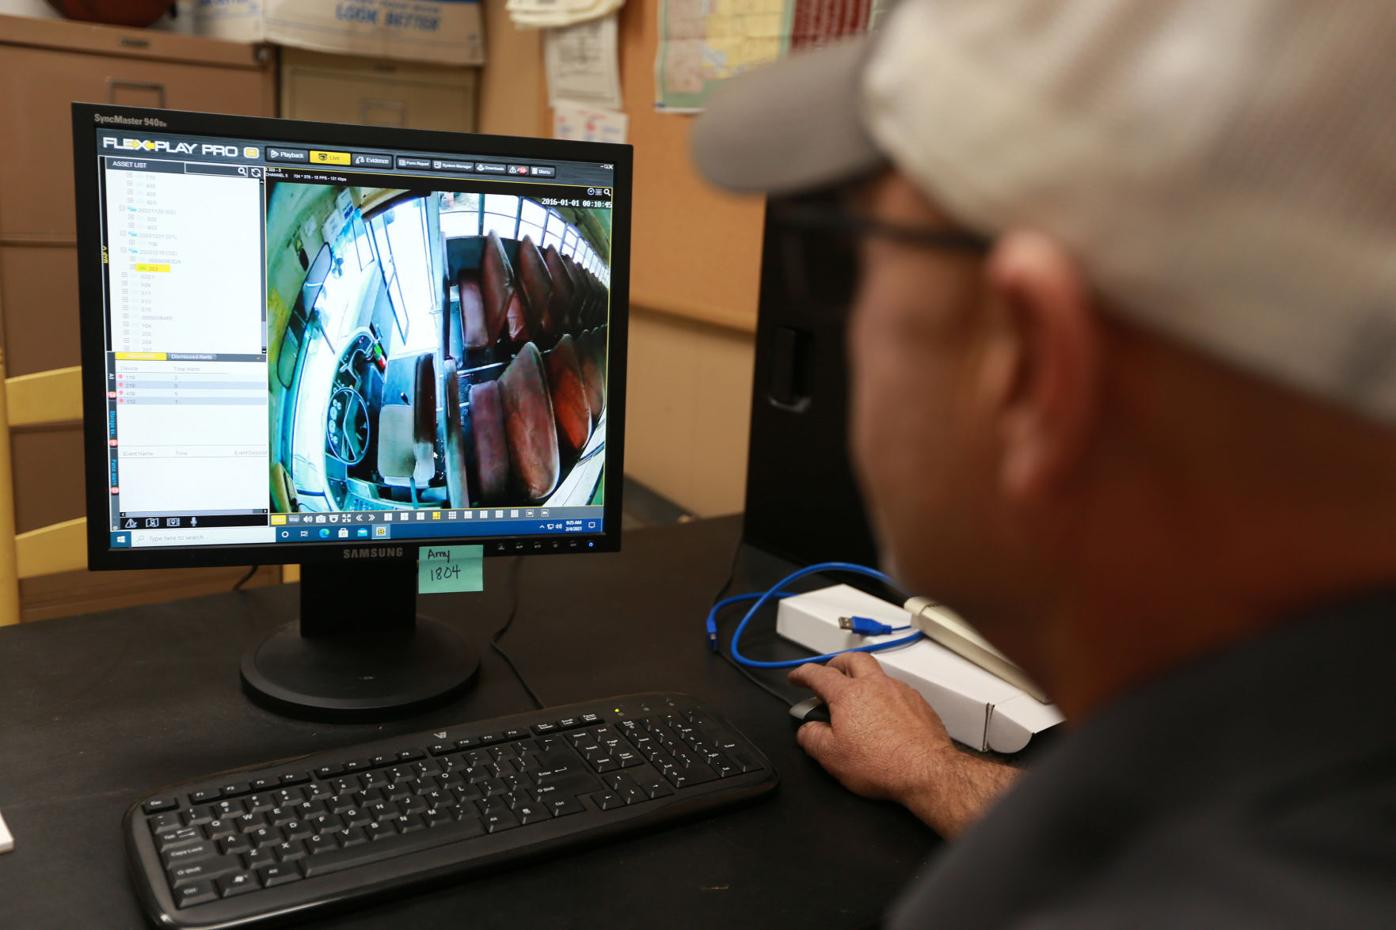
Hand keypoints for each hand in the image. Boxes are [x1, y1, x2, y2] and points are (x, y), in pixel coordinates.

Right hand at [788, 652, 1018, 837]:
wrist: (926, 771)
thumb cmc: (882, 764)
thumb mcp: (831, 757)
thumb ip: (811, 738)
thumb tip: (807, 730)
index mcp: (848, 695)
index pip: (818, 674)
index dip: (803, 673)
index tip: (797, 677)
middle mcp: (875, 685)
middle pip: (852, 659)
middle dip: (836, 663)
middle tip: (829, 674)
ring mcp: (899, 691)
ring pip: (877, 674)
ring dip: (863, 679)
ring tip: (857, 699)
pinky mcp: (918, 703)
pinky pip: (897, 690)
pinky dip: (885, 696)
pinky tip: (884, 716)